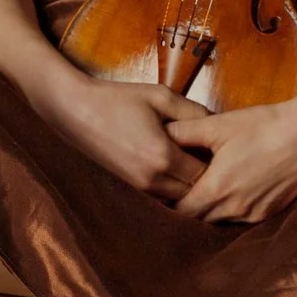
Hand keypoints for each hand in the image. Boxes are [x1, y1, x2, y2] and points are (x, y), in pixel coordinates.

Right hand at [34, 76, 209, 200]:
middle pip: (195, 193)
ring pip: (179, 199)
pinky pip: (163, 196)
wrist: (76, 110)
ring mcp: (140, 187)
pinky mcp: (131, 187)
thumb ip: (194, 112)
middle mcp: (153, 179)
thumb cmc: (118, 99)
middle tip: (211, 155)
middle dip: (206, 177)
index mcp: (163, 156)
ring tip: (192, 159)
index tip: (220, 146)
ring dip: (189, 184)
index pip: (205, 174)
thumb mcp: (161, 96)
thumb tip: (220, 125)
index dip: (216, 162)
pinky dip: (173, 186)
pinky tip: (173, 165)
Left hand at [165, 95, 296, 223]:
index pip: (180, 211)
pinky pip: (239, 220)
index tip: (162, 190)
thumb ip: (185, 132)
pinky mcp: (268, 213)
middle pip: (198, 220)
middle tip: (177, 192)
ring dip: (208, 211)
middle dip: (186, 209)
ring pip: (219, 222)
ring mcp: (252, 214)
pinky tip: (228, 193)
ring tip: (201, 192)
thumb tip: (160, 134)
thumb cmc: (263, 126)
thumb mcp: (219, 125)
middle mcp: (233, 209)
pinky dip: (229, 211)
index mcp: (216, 189)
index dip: (168, 203)